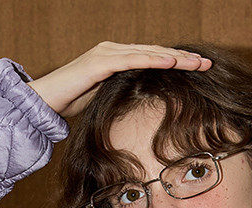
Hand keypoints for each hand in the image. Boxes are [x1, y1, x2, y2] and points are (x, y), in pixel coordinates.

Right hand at [26, 42, 211, 120]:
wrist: (44, 101)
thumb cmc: (72, 104)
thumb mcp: (105, 102)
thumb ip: (123, 99)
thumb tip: (141, 113)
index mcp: (117, 60)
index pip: (152, 59)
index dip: (177, 64)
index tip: (199, 71)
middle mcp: (114, 50)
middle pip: (155, 52)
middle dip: (183, 59)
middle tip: (207, 64)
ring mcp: (107, 53)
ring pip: (148, 53)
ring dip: (174, 57)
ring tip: (196, 62)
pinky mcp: (100, 61)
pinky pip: (131, 59)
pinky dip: (152, 59)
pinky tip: (170, 60)